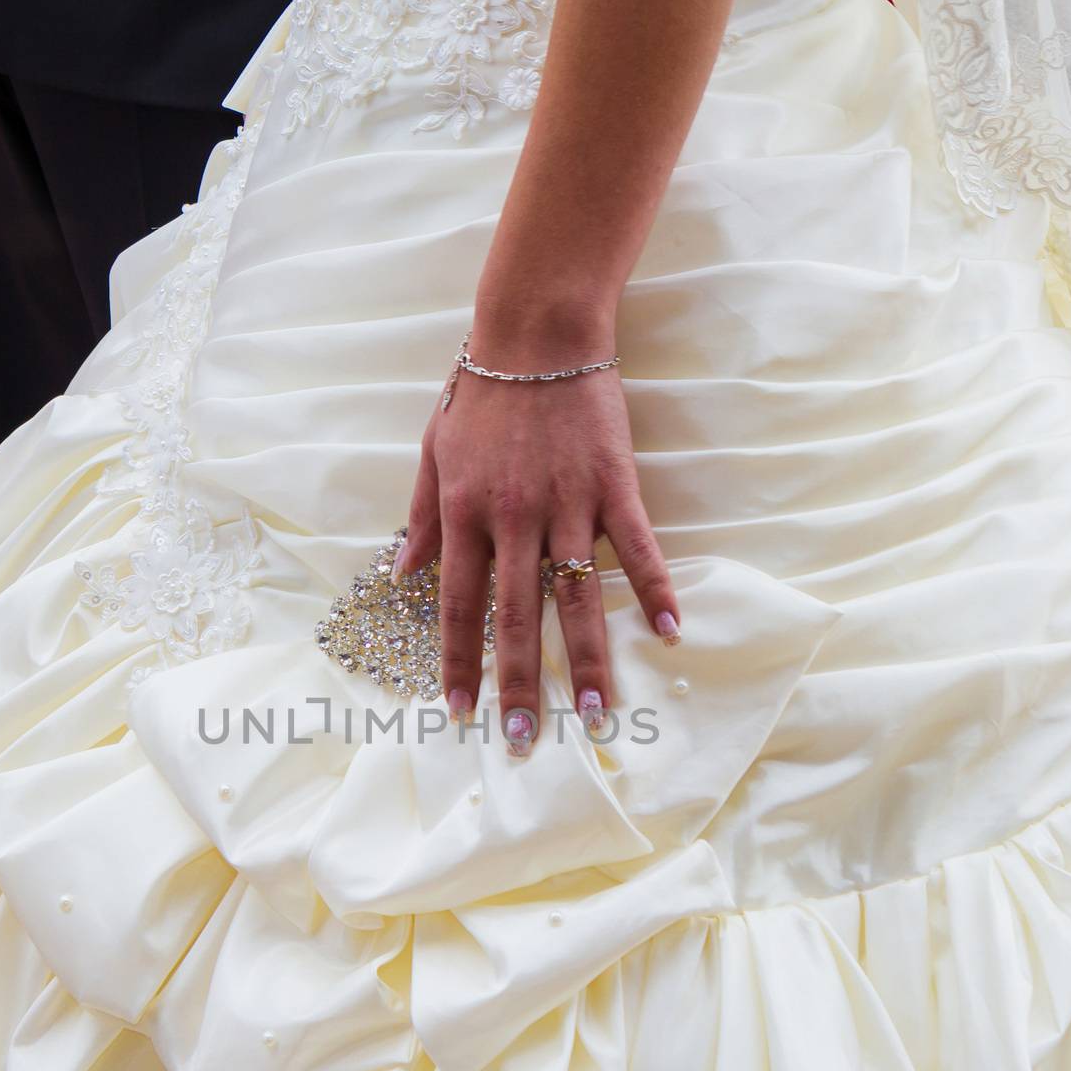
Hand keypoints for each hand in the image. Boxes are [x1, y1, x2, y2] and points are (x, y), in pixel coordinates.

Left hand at [398, 337, 678, 754]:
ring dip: (589, 660)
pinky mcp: (614, 485)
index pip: (455, 606)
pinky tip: (670, 634)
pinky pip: (638, 547)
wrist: (536, 331)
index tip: (461, 712)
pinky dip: (655, 590)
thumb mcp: (431, 452)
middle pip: (516, 618)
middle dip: (520, 685)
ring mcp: (567, 504)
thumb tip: (400, 573)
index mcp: (464, 514)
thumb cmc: (480, 392)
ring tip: (598, 714)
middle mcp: (513, 519)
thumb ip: (421, 518)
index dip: (457, 663)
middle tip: (524, 739)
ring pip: (578, 597)